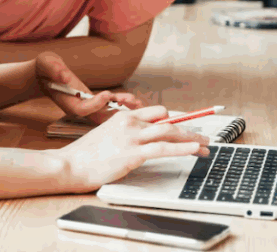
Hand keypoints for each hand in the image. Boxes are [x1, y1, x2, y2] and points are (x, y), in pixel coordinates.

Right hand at [34, 51, 144, 124]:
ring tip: (136, 102)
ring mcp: (86, 104)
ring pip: (106, 112)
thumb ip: (55, 70)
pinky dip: (120, 103)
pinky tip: (132, 100)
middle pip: (99, 115)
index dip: (96, 104)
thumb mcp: (47, 64)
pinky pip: (108, 105)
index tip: (107, 94)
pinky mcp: (92, 100)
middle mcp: (78, 107)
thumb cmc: (44, 69)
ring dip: (121, 108)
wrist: (43, 75)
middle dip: (116, 111)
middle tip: (132, 103)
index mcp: (67, 102)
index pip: (83, 109)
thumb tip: (64, 75)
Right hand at [57, 105, 209, 192]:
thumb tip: (140, 140)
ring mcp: (132, 137)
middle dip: (188, 130)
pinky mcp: (133, 153)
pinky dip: (183, 148)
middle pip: (167, 122)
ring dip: (191, 139)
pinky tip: (195, 151)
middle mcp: (129, 122)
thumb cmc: (84, 155)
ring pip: (170, 132)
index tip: (187, 127)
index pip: (156, 113)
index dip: (174, 121)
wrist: (70, 164)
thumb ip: (123, 134)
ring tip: (205, 146)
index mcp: (122, 117)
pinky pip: (164, 148)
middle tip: (203, 138)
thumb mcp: (105, 136)